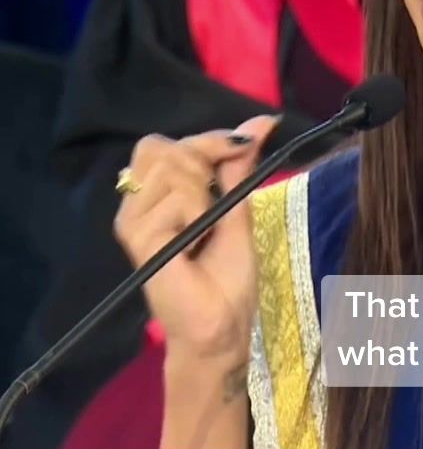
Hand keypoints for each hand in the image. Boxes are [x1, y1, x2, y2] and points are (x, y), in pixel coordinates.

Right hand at [114, 116, 279, 370]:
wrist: (221, 326)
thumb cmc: (227, 278)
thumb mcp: (238, 210)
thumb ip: (238, 166)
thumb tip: (262, 122)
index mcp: (157, 195)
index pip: (167, 142)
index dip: (208, 139)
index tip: (243, 146)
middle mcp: (138, 204)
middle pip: (162, 147)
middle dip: (202, 162)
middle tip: (215, 205)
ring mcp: (133, 220)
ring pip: (170, 168)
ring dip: (202, 195)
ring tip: (203, 231)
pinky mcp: (138, 238)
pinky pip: (174, 200)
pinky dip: (197, 216)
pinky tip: (194, 244)